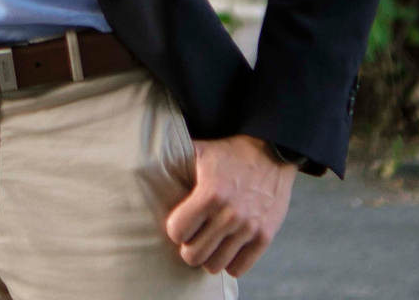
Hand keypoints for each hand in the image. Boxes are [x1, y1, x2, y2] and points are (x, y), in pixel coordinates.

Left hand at [164, 135, 295, 276]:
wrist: (273, 152)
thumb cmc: (230, 153)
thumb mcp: (202, 150)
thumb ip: (176, 161)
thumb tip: (146, 162)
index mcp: (211, 192)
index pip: (177, 231)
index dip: (175, 229)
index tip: (180, 223)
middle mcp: (230, 213)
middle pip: (193, 255)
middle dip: (188, 247)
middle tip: (193, 236)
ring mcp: (249, 227)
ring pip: (215, 265)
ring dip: (208, 256)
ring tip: (209, 242)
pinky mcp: (265, 236)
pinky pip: (238, 268)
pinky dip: (230, 262)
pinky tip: (227, 247)